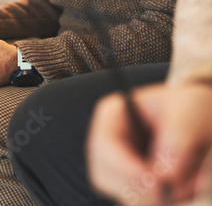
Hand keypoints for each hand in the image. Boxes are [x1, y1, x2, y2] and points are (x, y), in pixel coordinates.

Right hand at [87, 82, 211, 205]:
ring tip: (193, 181)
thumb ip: (178, 137)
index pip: (104, 145)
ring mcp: (117, 169)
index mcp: (111, 116)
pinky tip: (186, 188)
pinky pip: (143, 204)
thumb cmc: (190, 108)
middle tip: (182, 187)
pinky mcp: (133, 189)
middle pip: (106, 176)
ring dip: (160, 198)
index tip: (157, 184)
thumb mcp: (190, 110)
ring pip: (125, 197)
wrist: (201, 122)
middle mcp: (108, 145)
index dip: (125, 167)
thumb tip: (165, 174)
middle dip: (145, 188)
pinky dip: (166, 202)